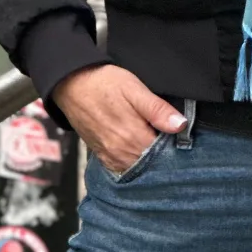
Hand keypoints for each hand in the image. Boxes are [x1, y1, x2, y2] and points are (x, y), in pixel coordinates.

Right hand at [53, 65, 184, 174]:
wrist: (71, 84)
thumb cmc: (104, 83)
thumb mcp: (134, 89)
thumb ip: (157, 109)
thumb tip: (180, 125)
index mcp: (133, 136)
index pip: (165, 154)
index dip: (175, 147)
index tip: (179, 137)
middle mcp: (121, 152)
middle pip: (152, 165)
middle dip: (163, 156)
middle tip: (168, 139)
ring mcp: (110, 156)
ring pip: (138, 168)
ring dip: (148, 160)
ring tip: (153, 142)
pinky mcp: (101, 155)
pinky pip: (122, 168)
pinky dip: (133, 163)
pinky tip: (137, 150)